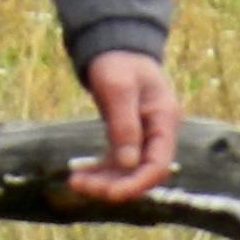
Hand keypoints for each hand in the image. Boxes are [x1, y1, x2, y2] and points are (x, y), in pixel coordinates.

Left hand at [64, 50, 179, 202]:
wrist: (113, 45)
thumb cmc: (118, 62)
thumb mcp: (118, 88)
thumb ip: (124, 124)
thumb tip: (128, 163)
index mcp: (164, 121)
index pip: (157, 165)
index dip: (136, 183)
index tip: (110, 194)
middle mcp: (157, 132)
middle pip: (141, 171)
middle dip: (114, 184)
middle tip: (80, 186)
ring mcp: (143, 135)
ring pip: (126, 169)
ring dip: (104, 180)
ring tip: (75, 182)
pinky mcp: (127, 135)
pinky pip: (116, 159)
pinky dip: (100, 168)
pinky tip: (78, 174)